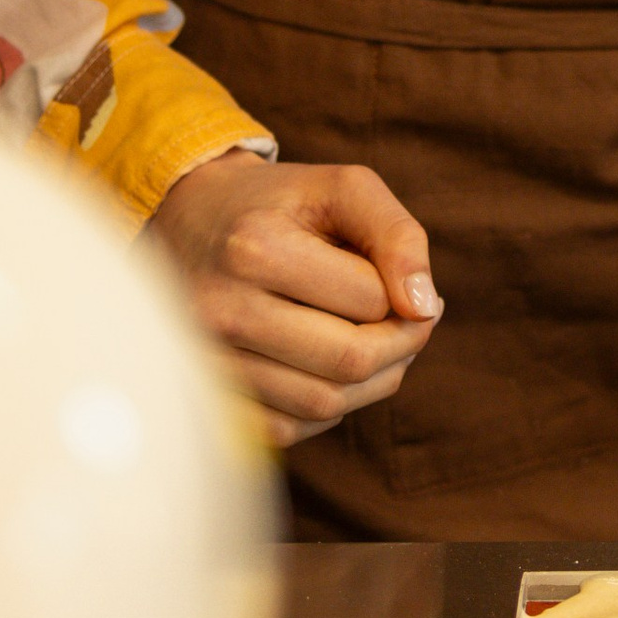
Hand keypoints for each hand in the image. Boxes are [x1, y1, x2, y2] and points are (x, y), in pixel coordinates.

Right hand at [150, 150, 443, 446]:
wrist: (191, 221)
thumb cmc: (280, 204)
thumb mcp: (343, 188)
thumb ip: (397, 236)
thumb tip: (426, 308)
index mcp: (255, 247)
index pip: (370, 298)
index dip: (403, 292)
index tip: (399, 280)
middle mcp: (221, 309)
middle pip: (349, 360)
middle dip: (399, 345)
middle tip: (408, 323)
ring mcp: (207, 360)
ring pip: (323, 404)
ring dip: (369, 381)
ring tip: (373, 341)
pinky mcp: (207, 397)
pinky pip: (288, 429)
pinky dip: (326, 406)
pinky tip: (328, 367)